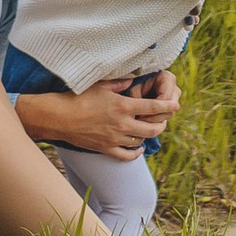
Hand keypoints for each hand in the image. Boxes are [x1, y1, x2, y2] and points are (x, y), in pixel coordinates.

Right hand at [17, 72, 181, 161]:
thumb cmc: (78, 97)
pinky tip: (138, 148)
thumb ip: (120, 83)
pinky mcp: (105, 149)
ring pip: (140, 142)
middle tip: (163, 119)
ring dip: (147, 136)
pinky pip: (126, 155)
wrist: (59, 117)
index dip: (168, 106)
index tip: (176, 104)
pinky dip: (135, 153)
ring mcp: (114, 139)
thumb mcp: (101, 85)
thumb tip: (133, 79)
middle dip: (161, 124)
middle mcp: (121, 124)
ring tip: (148, 129)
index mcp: (122, 106)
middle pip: (152, 129)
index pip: (153, 107)